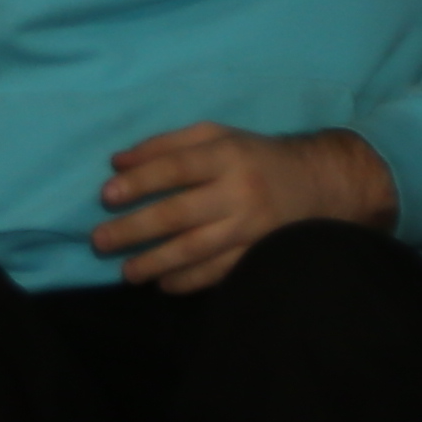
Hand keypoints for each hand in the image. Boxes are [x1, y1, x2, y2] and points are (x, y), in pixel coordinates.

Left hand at [90, 124, 395, 293]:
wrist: (321, 182)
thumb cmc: (254, 157)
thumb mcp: (217, 136)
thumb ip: (167, 145)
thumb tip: (117, 162)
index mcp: (226, 155)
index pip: (176, 168)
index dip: (140, 182)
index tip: (106, 195)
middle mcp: (239, 191)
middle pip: (179, 213)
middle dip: (135, 229)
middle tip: (100, 241)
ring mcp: (251, 226)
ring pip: (196, 249)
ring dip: (156, 263)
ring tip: (126, 273)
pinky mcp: (260, 253)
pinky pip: (219, 272)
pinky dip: (189, 282)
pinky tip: (163, 286)